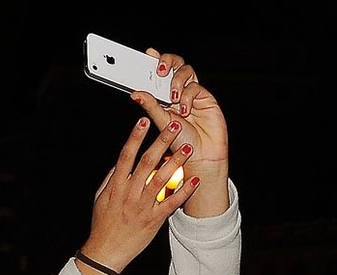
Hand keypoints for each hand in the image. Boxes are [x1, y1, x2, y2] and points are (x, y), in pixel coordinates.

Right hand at [78, 117, 200, 274]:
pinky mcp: (154, 219)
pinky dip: (184, 191)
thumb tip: (120, 161)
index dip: (135, 137)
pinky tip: (195, 179)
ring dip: (176, 162)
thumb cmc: (102, 225)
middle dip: (161, 142)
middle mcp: (130, 194)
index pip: (125, 157)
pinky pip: (172, 203)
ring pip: (161, 179)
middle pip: (147, 162)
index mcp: (116, 187)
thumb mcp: (100, 200)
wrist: (106, 252)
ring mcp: (143, 207)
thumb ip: (111, 179)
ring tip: (189, 148)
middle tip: (175, 126)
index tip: (143, 121)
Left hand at [132, 50, 228, 216]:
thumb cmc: (178, 143)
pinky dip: (188, 96)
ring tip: (173, 99)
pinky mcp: (205, 97)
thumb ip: (151, 106)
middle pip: (175, 64)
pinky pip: (196, 87)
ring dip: (177, 82)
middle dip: (167, 61)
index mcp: (163, 95)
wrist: (200, 156)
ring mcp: (192, 93)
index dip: (154, 59)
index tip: (146, 53)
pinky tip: (185, 110)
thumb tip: (134, 93)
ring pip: (186, 72)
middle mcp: (178, 91)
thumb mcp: (161, 122)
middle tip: (159, 70)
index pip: (158, 72)